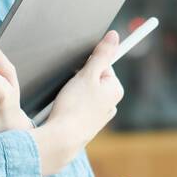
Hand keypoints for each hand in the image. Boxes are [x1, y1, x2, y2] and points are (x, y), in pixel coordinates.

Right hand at [30, 30, 124, 174]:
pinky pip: (77, 107)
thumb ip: (102, 54)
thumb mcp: (88, 74)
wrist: (61, 139)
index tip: (78, 73)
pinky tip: (63, 111)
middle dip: (78, 80)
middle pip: (91, 79)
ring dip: (72, 92)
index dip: (86, 66)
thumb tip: (114, 36)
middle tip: (70, 88)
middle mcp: (110, 104)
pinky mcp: (86, 124)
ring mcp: (98, 116)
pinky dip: (69, 106)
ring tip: (65, 101)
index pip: (102, 65)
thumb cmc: (75, 107)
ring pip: (83, 93)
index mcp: (115, 90)